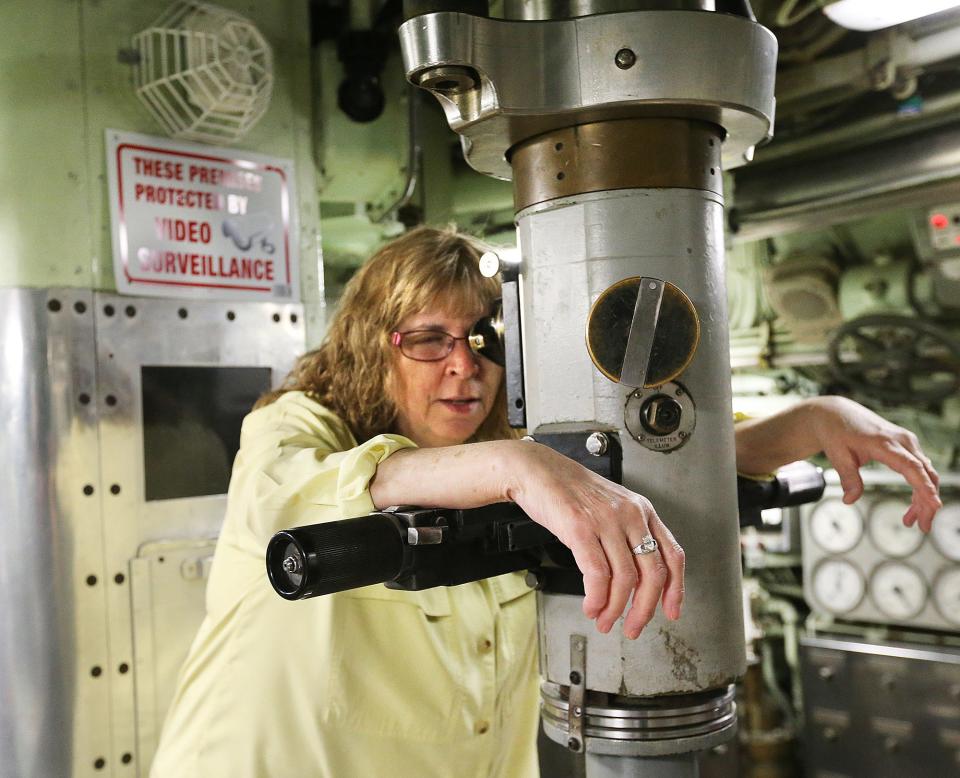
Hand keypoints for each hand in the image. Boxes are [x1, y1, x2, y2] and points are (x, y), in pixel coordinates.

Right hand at [507, 442, 684, 638]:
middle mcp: (629, 514)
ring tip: (604, 621)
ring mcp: (606, 520)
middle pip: (652, 573)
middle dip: (644, 609)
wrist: (536, 470)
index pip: (673, 554)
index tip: (672, 611)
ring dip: (614, 609)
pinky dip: (597, 598)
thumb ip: (626, 535)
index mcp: (641, 510)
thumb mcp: (610, 507)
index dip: (676, 588)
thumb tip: (635, 579)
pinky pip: (597, 574)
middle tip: (632, 627)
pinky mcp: (580, 527)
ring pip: (625, 579)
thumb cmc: (568, 490)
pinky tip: (591, 607)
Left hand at [808, 397, 940, 530]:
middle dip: (927, 501)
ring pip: (925, 473)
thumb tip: (850, 500)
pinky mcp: (906, 445)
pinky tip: (912, 507)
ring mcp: (906, 441)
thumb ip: (848, 478)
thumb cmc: (836, 432)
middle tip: (922, 527)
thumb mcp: (837, 455)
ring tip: (911, 521)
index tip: (934, 505)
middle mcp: (902, 440)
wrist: (836, 412)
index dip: (924, 487)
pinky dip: (919, 488)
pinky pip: (919, 468)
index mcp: (884, 443)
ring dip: (923, 498)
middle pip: (925, 473)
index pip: (911, 467)